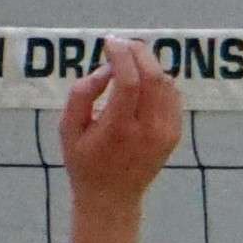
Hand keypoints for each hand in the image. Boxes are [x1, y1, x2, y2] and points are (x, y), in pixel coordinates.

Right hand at [58, 40, 182, 203]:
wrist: (111, 199)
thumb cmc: (85, 163)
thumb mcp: (68, 132)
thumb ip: (81, 95)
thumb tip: (106, 69)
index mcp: (118, 131)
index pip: (128, 80)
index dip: (121, 55)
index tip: (110, 43)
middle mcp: (147, 130)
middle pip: (152, 76)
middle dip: (138, 53)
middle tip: (123, 45)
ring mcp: (165, 132)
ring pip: (164, 82)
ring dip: (148, 66)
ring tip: (130, 64)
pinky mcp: (174, 133)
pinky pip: (171, 95)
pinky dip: (158, 82)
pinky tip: (143, 85)